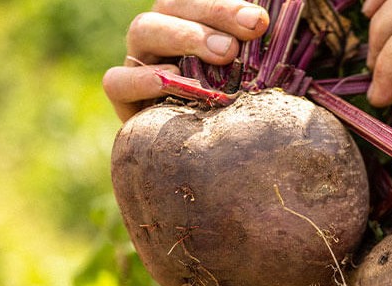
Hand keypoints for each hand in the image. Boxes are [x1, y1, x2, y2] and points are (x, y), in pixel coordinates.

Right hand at [102, 0, 269, 121]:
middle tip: (243, 40)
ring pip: (143, 30)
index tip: (260, 22)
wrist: (213, 163)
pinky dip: (140, 79)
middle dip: (212, 15)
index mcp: (194, 22)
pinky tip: (169, 79)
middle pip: (173, 5)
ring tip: (223, 55)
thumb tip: (274, 30)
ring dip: (184, 37)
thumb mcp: (255, 81)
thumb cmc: (243, 113)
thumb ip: (262, 57)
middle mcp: (164, 35)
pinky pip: (117, 80)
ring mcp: (140, 62)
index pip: (201, 0)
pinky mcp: (124, 97)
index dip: (226, 6)